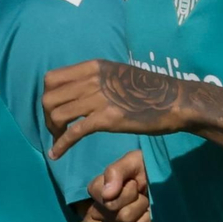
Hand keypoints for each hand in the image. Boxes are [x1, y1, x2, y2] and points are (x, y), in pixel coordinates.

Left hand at [43, 59, 188, 159]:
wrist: (175, 101)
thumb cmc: (148, 90)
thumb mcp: (116, 74)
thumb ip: (95, 79)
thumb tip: (75, 90)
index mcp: (93, 67)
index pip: (51, 78)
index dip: (47, 96)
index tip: (54, 109)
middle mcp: (92, 80)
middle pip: (49, 97)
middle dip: (47, 116)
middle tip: (56, 128)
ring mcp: (99, 99)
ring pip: (57, 114)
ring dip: (53, 130)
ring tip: (59, 140)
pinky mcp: (107, 119)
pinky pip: (74, 132)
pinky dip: (61, 145)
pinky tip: (57, 154)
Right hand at [87, 150, 151, 221]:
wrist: (170, 184)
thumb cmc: (149, 170)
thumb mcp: (135, 161)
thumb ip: (116, 171)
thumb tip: (107, 195)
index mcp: (99, 192)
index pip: (106, 201)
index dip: (126, 193)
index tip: (135, 183)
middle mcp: (102, 214)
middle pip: (120, 217)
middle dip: (140, 205)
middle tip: (146, 197)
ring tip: (149, 211)